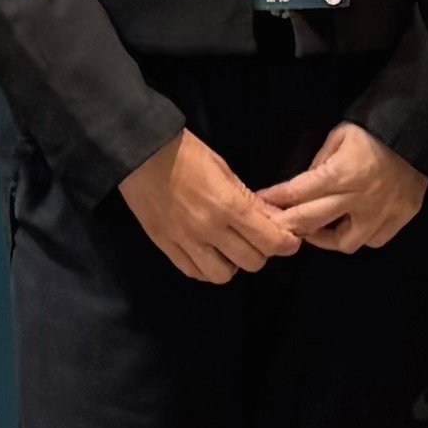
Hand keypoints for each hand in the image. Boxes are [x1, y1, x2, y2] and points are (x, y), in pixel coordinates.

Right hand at [121, 127, 302, 283]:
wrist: (139, 151)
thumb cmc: (186, 153)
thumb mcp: (224, 169)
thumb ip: (249, 199)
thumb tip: (273, 220)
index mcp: (229, 205)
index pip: (271, 241)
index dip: (287, 244)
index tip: (288, 239)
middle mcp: (210, 229)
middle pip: (252, 262)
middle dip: (261, 251)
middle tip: (255, 238)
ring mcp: (185, 240)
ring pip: (224, 275)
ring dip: (232, 264)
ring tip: (228, 249)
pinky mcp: (165, 245)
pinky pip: (194, 272)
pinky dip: (205, 267)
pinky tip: (206, 253)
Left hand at [254, 121, 427, 254]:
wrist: (420, 135)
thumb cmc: (376, 132)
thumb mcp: (340, 136)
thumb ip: (320, 163)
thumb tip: (302, 186)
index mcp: (341, 174)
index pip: (297, 193)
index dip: (275, 200)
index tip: (260, 204)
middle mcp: (359, 199)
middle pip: (311, 222)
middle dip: (287, 226)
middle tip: (275, 226)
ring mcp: (381, 213)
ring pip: (345, 243)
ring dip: (326, 238)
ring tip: (317, 228)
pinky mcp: (400, 218)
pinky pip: (374, 240)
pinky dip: (360, 236)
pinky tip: (352, 225)